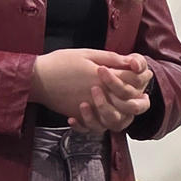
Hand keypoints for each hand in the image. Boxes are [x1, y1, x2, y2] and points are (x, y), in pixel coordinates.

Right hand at [31, 50, 150, 129]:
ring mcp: (91, 108)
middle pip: (129, 101)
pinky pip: (97, 126)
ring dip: (124, 112)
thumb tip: (130, 62)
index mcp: (103, 77)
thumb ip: (110, 58)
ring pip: (117, 118)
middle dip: (138, 94)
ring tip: (125, 103)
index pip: (131, 79)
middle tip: (140, 89)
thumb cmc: (60, 63)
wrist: (37, 79)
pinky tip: (105, 114)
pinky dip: (103, 122)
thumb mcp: (87, 54)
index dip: (141, 74)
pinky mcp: (81, 116)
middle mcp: (100, 96)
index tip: (143, 71)